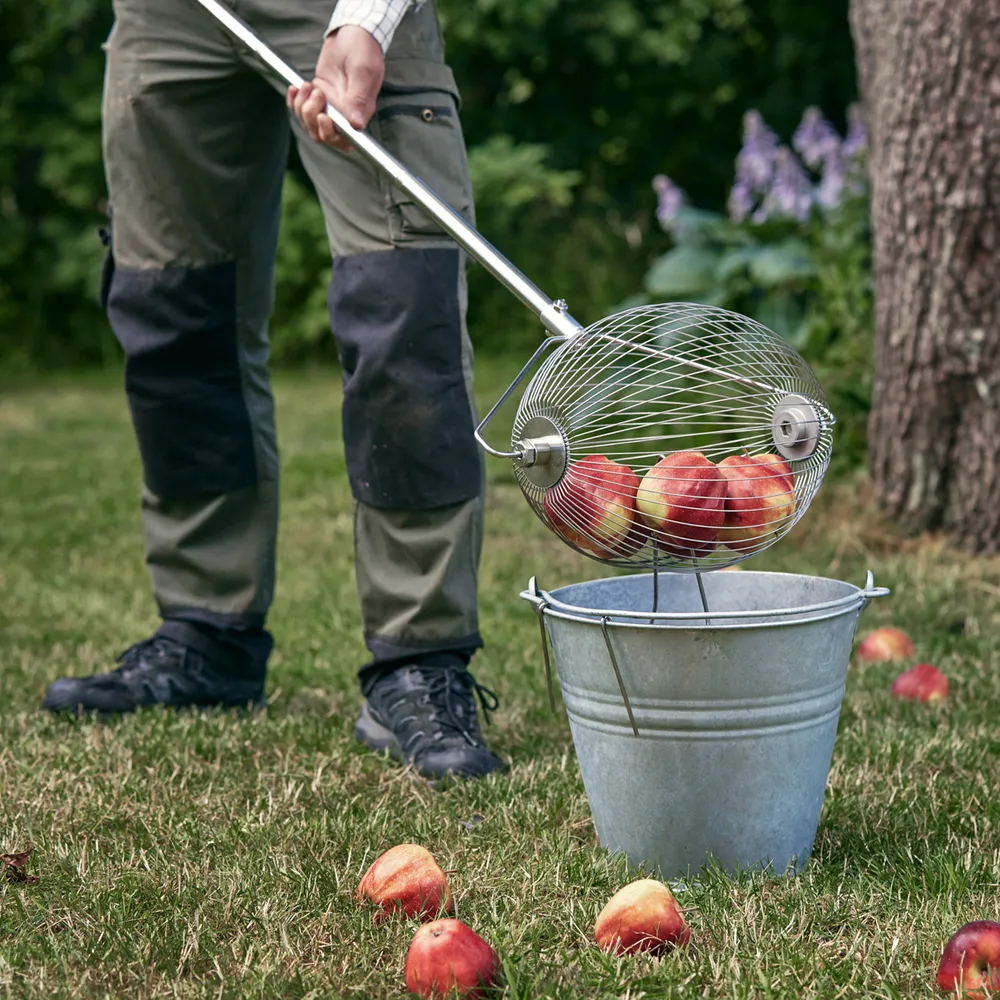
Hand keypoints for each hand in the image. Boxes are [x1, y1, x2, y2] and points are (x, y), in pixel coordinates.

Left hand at [287, 26, 384, 152]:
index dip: (330, 133)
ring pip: (309, 123)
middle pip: (322, 134)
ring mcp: (330, 105)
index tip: (324, 116)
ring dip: (302, 107)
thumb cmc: (363, 50)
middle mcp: (344, 114)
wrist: (353, 32)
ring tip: (308, 85)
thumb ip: (359, 99)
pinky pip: (301, 109)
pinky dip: (294, 102)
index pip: (343, 139)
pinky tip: (296, 88)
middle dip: (312, 118)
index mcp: (358, 113)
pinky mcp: (318, 95)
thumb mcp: (363, 72)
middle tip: (316, 93)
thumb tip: (357, 125)